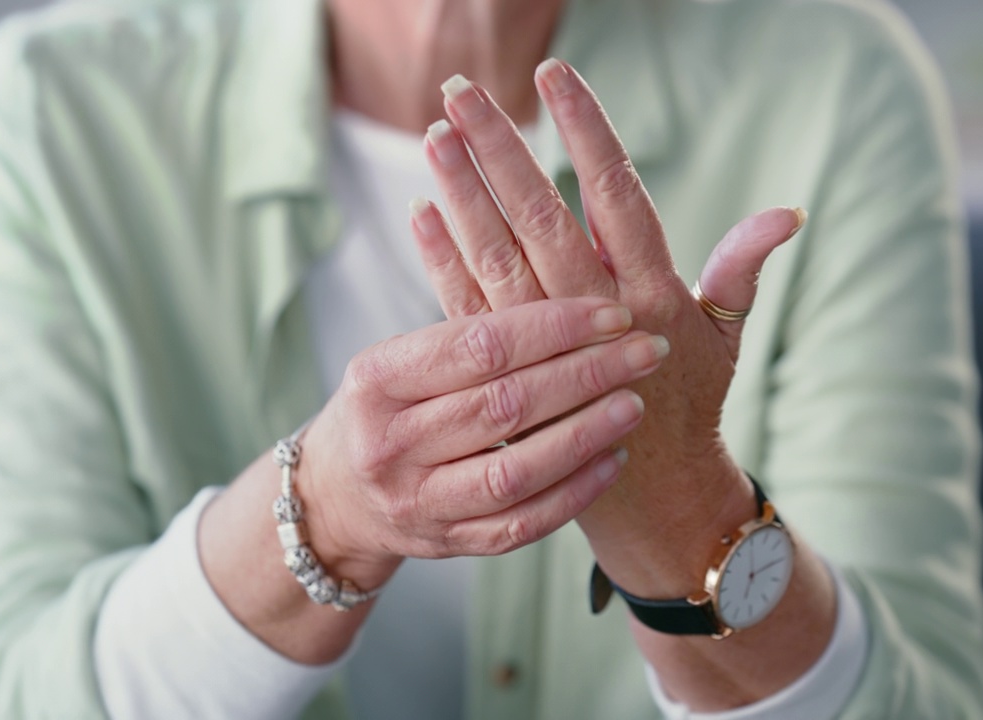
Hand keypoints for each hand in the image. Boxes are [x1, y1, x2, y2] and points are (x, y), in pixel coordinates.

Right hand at [293, 297, 668, 586]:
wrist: (335, 496)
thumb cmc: (386, 407)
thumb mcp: (397, 358)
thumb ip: (464, 325)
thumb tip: (541, 249)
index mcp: (377, 380)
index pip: (480, 347)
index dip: (555, 328)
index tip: (613, 313)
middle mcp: (391, 445)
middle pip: (505, 406)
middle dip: (586, 374)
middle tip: (647, 350)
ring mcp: (418, 502)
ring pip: (515, 471)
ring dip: (585, 435)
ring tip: (634, 403)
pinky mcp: (448, 544)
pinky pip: (520, 524)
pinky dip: (572, 493)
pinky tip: (611, 460)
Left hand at [409, 62, 803, 583]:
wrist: (650, 493)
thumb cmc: (690, 399)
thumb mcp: (725, 334)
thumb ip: (741, 267)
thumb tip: (789, 213)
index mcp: (652, 294)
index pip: (617, 196)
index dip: (586, 133)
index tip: (557, 77)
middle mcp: (595, 315)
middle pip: (542, 217)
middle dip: (502, 150)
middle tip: (463, 89)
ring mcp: (544, 348)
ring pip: (497, 256)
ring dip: (463, 194)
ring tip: (436, 133)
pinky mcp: (507, 375)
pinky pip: (467, 309)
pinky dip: (441, 259)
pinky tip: (420, 210)